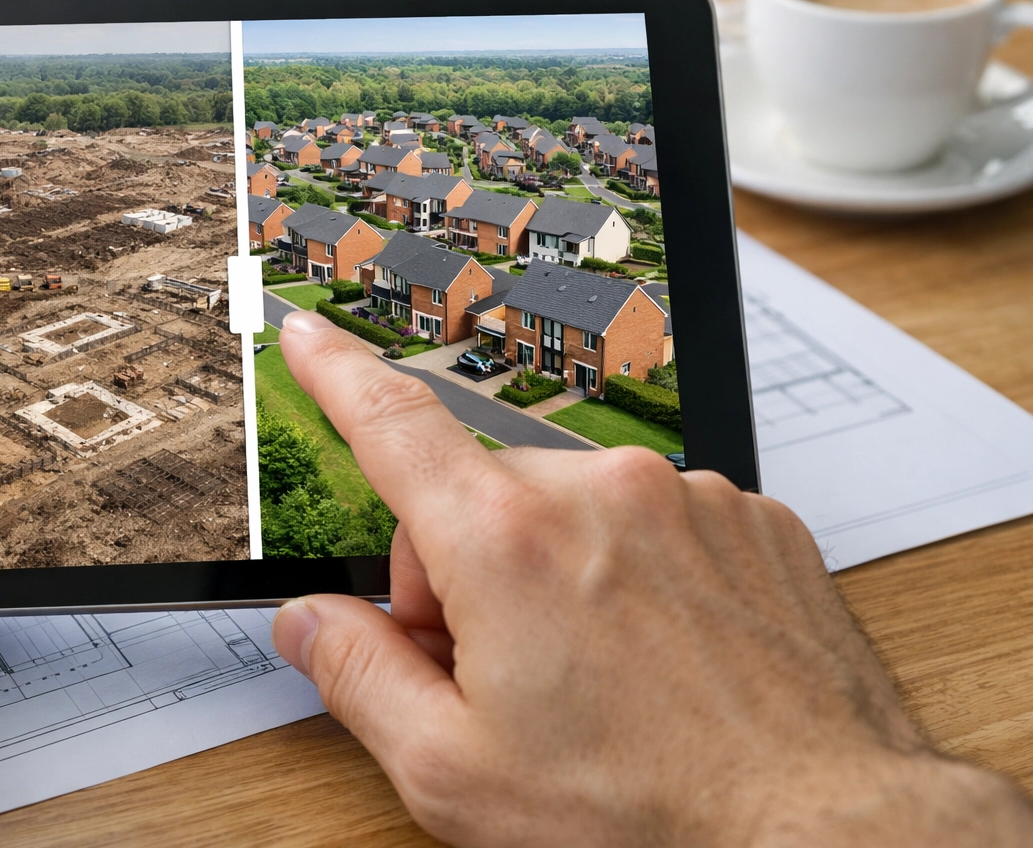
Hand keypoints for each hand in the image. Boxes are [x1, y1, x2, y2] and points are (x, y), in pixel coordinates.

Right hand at [268, 310, 1032, 846]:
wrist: (823, 835)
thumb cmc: (646, 814)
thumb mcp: (454, 772)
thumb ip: (358, 676)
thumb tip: (311, 620)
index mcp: (506, 542)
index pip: (392, 425)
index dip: (336, 374)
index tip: (309, 335)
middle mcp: (599, 494)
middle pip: (481, 496)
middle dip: (468, 573)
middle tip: (504, 673)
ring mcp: (686, 500)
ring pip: (571, 509)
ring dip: (558, 574)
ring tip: (600, 678)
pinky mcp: (750, 520)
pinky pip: (656, 523)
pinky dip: (639, 576)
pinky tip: (661, 658)